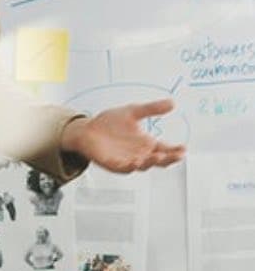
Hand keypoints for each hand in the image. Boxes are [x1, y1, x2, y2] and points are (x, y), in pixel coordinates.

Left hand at [60, 100, 184, 172]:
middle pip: (158, 160)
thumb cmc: (110, 123)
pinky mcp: (112, 164)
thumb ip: (152, 109)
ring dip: (150, 162)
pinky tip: (135, 162)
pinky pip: (123, 167)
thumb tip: (172, 103)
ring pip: (142, 165)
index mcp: (146, 144)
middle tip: (178, 155)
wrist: (87, 129)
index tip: (184, 148)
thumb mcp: (133, 112)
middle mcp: (139, 154)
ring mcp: (126, 160)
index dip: (175, 150)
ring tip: (158, 156)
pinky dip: (130, 166)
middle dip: (168, 159)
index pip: (165, 149)